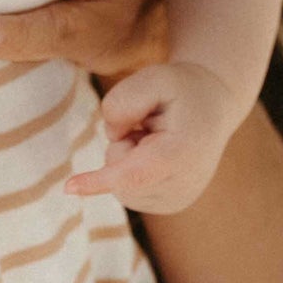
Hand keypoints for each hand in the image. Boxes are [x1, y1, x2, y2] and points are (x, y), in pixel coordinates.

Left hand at [65, 62, 236, 214]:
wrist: (214, 108)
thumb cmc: (182, 90)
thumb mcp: (155, 76)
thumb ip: (125, 100)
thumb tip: (112, 135)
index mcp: (181, 152)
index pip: (133, 171)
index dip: (99, 180)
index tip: (68, 188)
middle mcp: (182, 185)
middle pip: (118, 170)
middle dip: (123, 144)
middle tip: (153, 125)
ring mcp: (177, 200)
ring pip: (120, 183)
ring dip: (130, 156)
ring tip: (159, 138)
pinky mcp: (169, 205)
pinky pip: (127, 190)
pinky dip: (134, 170)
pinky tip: (158, 154)